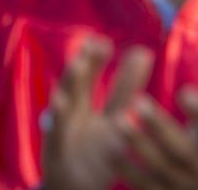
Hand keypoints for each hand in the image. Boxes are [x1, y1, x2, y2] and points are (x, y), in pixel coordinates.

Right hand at [42, 37, 154, 189]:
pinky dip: (55, 123)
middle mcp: (71, 119)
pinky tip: (57, 107)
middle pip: (75, 88)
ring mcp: (63, 138)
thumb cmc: (94, 156)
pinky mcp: (56, 158)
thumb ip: (124, 88)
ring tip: (78, 64)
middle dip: (83, 66)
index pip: (90, 79)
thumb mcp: (112, 120)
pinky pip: (55, 139)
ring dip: (70, 86)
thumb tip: (143, 51)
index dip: (95, 60)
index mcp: (85, 109)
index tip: (102, 39)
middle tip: (94, 43)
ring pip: (64, 108)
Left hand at [116, 42, 197, 189]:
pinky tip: (109, 145)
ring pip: (157, 167)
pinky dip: (125, 167)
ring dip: (137, 144)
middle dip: (159, 127)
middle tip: (137, 100)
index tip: (185, 90)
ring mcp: (179, 186)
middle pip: (180, 150)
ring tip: (118, 118)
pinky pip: (140, 184)